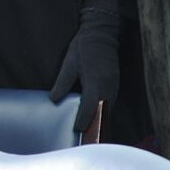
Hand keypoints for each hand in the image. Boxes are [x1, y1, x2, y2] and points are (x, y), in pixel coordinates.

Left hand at [49, 8, 120, 131]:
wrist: (101, 33)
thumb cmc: (83, 47)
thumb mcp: (69, 63)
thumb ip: (62, 82)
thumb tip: (53, 99)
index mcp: (95, 81)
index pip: (90, 106)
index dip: (83, 119)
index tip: (77, 129)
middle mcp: (108, 85)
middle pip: (102, 111)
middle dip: (93, 124)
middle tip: (83, 136)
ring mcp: (114, 85)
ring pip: (108, 107)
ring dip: (100, 118)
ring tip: (89, 130)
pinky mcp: (116, 83)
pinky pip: (110, 101)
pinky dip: (103, 110)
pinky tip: (95, 115)